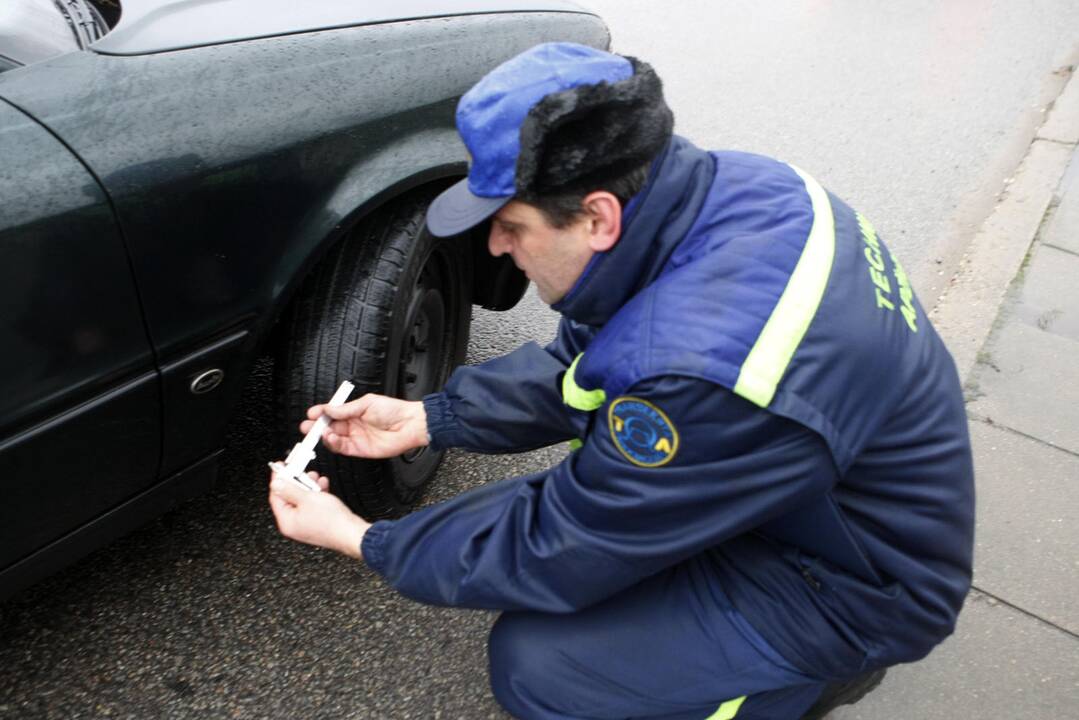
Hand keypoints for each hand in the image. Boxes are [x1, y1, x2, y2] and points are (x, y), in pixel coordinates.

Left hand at [268, 470, 369, 558]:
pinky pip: (312, 505)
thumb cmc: (332, 521)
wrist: (351, 533)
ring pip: (302, 500)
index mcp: (286, 521)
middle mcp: (294, 525)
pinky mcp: (317, 522)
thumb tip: (276, 484)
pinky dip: (316, 495)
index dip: (278, 479)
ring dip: (308, 486)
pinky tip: (322, 486)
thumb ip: (289, 489)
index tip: (280, 468)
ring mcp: (305, 524)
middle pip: (289, 497)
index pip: (275, 496)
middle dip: (296, 482)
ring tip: (315, 477)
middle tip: (299, 470)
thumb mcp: (307, 498)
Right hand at [300, 393, 427, 458]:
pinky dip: (333, 444)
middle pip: (329, 427)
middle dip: (316, 427)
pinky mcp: (360, 450)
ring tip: (321, 432)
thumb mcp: (366, 404)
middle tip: (308, 427)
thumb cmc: (394, 411)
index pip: (332, 413)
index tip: (311, 414)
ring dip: (324, 436)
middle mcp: (353, 425)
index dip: (320, 413)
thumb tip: (328, 409)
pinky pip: (342, 448)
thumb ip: (346, 409)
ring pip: (333, 439)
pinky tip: (331, 438)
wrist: (409, 425)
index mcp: (354, 411)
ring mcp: (356, 438)